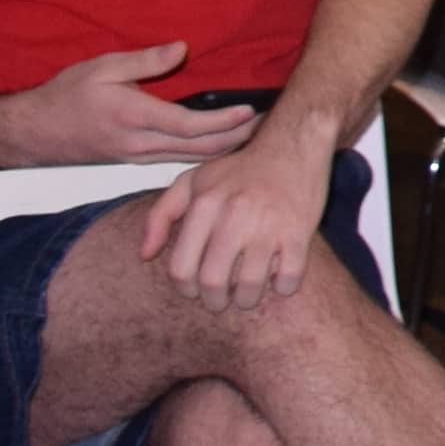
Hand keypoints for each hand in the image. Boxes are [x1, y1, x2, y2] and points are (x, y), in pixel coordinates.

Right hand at [10, 39, 260, 170]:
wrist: (31, 133)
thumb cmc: (64, 96)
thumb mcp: (101, 67)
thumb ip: (144, 61)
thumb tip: (181, 49)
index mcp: (133, 117)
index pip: (188, 125)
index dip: (223, 121)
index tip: (250, 111)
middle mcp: (138, 143)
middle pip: (197, 149)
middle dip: (235, 139)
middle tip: (267, 126)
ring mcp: (136, 157)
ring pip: (189, 160)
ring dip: (223, 151)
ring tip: (253, 138)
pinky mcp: (133, 161)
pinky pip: (175, 162)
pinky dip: (203, 157)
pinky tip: (220, 149)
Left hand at [139, 112, 328, 308]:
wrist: (293, 144)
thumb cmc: (239, 169)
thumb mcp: (193, 182)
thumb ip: (160, 216)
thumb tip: (145, 255)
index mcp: (205, 204)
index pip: (181, 268)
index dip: (186, 289)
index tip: (197, 289)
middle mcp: (234, 215)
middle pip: (213, 283)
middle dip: (215, 301)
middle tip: (221, 300)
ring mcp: (269, 224)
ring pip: (250, 287)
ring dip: (246, 300)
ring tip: (247, 295)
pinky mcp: (299, 231)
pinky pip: (289, 279)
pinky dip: (283, 288)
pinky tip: (279, 280)